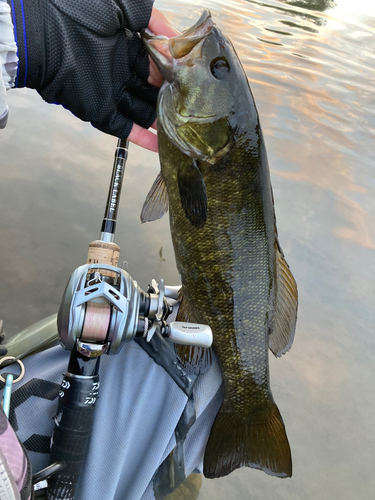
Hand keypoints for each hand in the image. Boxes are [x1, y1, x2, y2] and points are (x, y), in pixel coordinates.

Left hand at [8, 0, 177, 151]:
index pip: (155, 63)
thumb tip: (174, 38)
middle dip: (170, 99)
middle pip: (151, 90)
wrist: (43, 36)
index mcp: (125, 45)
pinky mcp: (100, 111)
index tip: (190, 78)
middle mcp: (119, 70)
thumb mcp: (121, 4)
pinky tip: (160, 145)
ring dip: (161, 121)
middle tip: (192, 107)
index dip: (172, 71)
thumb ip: (150, 17)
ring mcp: (110, 93)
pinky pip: (124, 129)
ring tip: (184, 129)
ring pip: (142, 112)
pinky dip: (142, 138)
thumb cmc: (76, 13)